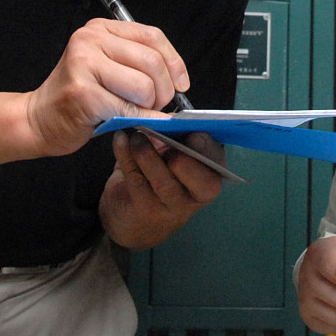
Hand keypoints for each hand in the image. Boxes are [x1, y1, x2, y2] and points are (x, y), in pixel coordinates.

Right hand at [25, 18, 191, 156]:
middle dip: (164, 90)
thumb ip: (138, 63)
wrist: (38, 119)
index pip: (152, 36)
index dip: (174, 62)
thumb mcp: (108, 67)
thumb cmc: (79, 97)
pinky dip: (140, 120)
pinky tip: (134, 123)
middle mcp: (90, 40)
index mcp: (100, 29)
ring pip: (144, 86)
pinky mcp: (83, 93)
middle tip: (156, 105)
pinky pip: (129, 108)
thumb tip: (179, 79)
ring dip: (149, 107)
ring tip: (136, 112)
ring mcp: (84, 64)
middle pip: (152, 61)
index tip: (181, 83)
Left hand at [99, 129, 224, 248]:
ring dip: (146, 153)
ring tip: (135, 135)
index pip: (215, 159)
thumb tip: (166, 117)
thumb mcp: (171, 154)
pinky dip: (125, 156)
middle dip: (180, 154)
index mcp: (210, 174)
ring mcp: (173, 206)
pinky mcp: (147, 211)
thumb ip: (174, 136)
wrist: (133, 218)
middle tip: (162, 136)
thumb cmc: (157, 176)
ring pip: (164, 181)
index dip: (205, 144)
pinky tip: (120, 140)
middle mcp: (197, 194)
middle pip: (197, 176)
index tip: (189, 129)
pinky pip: (137, 180)